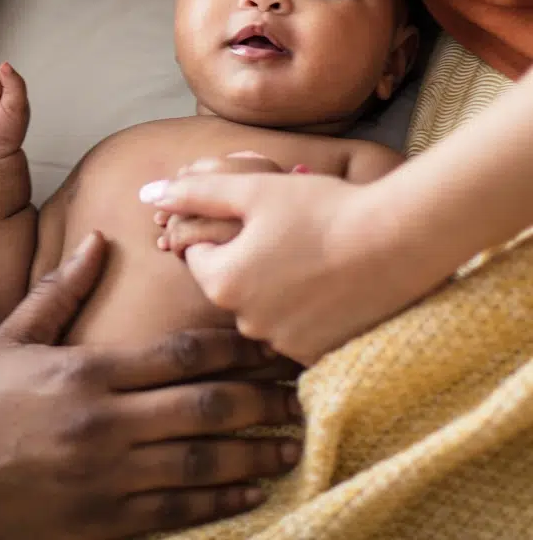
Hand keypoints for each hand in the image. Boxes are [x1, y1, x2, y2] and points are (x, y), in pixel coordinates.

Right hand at [0, 232, 302, 539]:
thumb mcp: (10, 338)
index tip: (267, 345)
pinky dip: (219, 504)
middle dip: (259, 400)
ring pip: (201, 463)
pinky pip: (176, 514)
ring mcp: (106, 480)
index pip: (177, 355)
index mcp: (85, 372)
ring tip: (290, 444)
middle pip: (203, 407)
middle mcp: (104, 424)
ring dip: (253, 453)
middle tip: (299, 394)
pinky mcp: (103, 526)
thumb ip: (60, 290)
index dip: (231, 350)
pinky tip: (249, 493)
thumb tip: (96, 240)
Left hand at [142, 162, 444, 364]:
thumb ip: (195, 191)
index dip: (226, 231)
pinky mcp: (321, 356)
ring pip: (264, 308)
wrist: (399, 239)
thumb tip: (146, 191)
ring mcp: (284, 344)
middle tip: (292, 233)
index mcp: (221, 281)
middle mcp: (245, 322)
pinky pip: (297, 330)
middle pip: (231, 284)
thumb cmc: (321, 207)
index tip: (260, 218)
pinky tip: (332, 285)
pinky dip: (308, 310)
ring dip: (278, 286)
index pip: (199, 255)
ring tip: (316, 256)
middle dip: (250, 259)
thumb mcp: (252, 188)